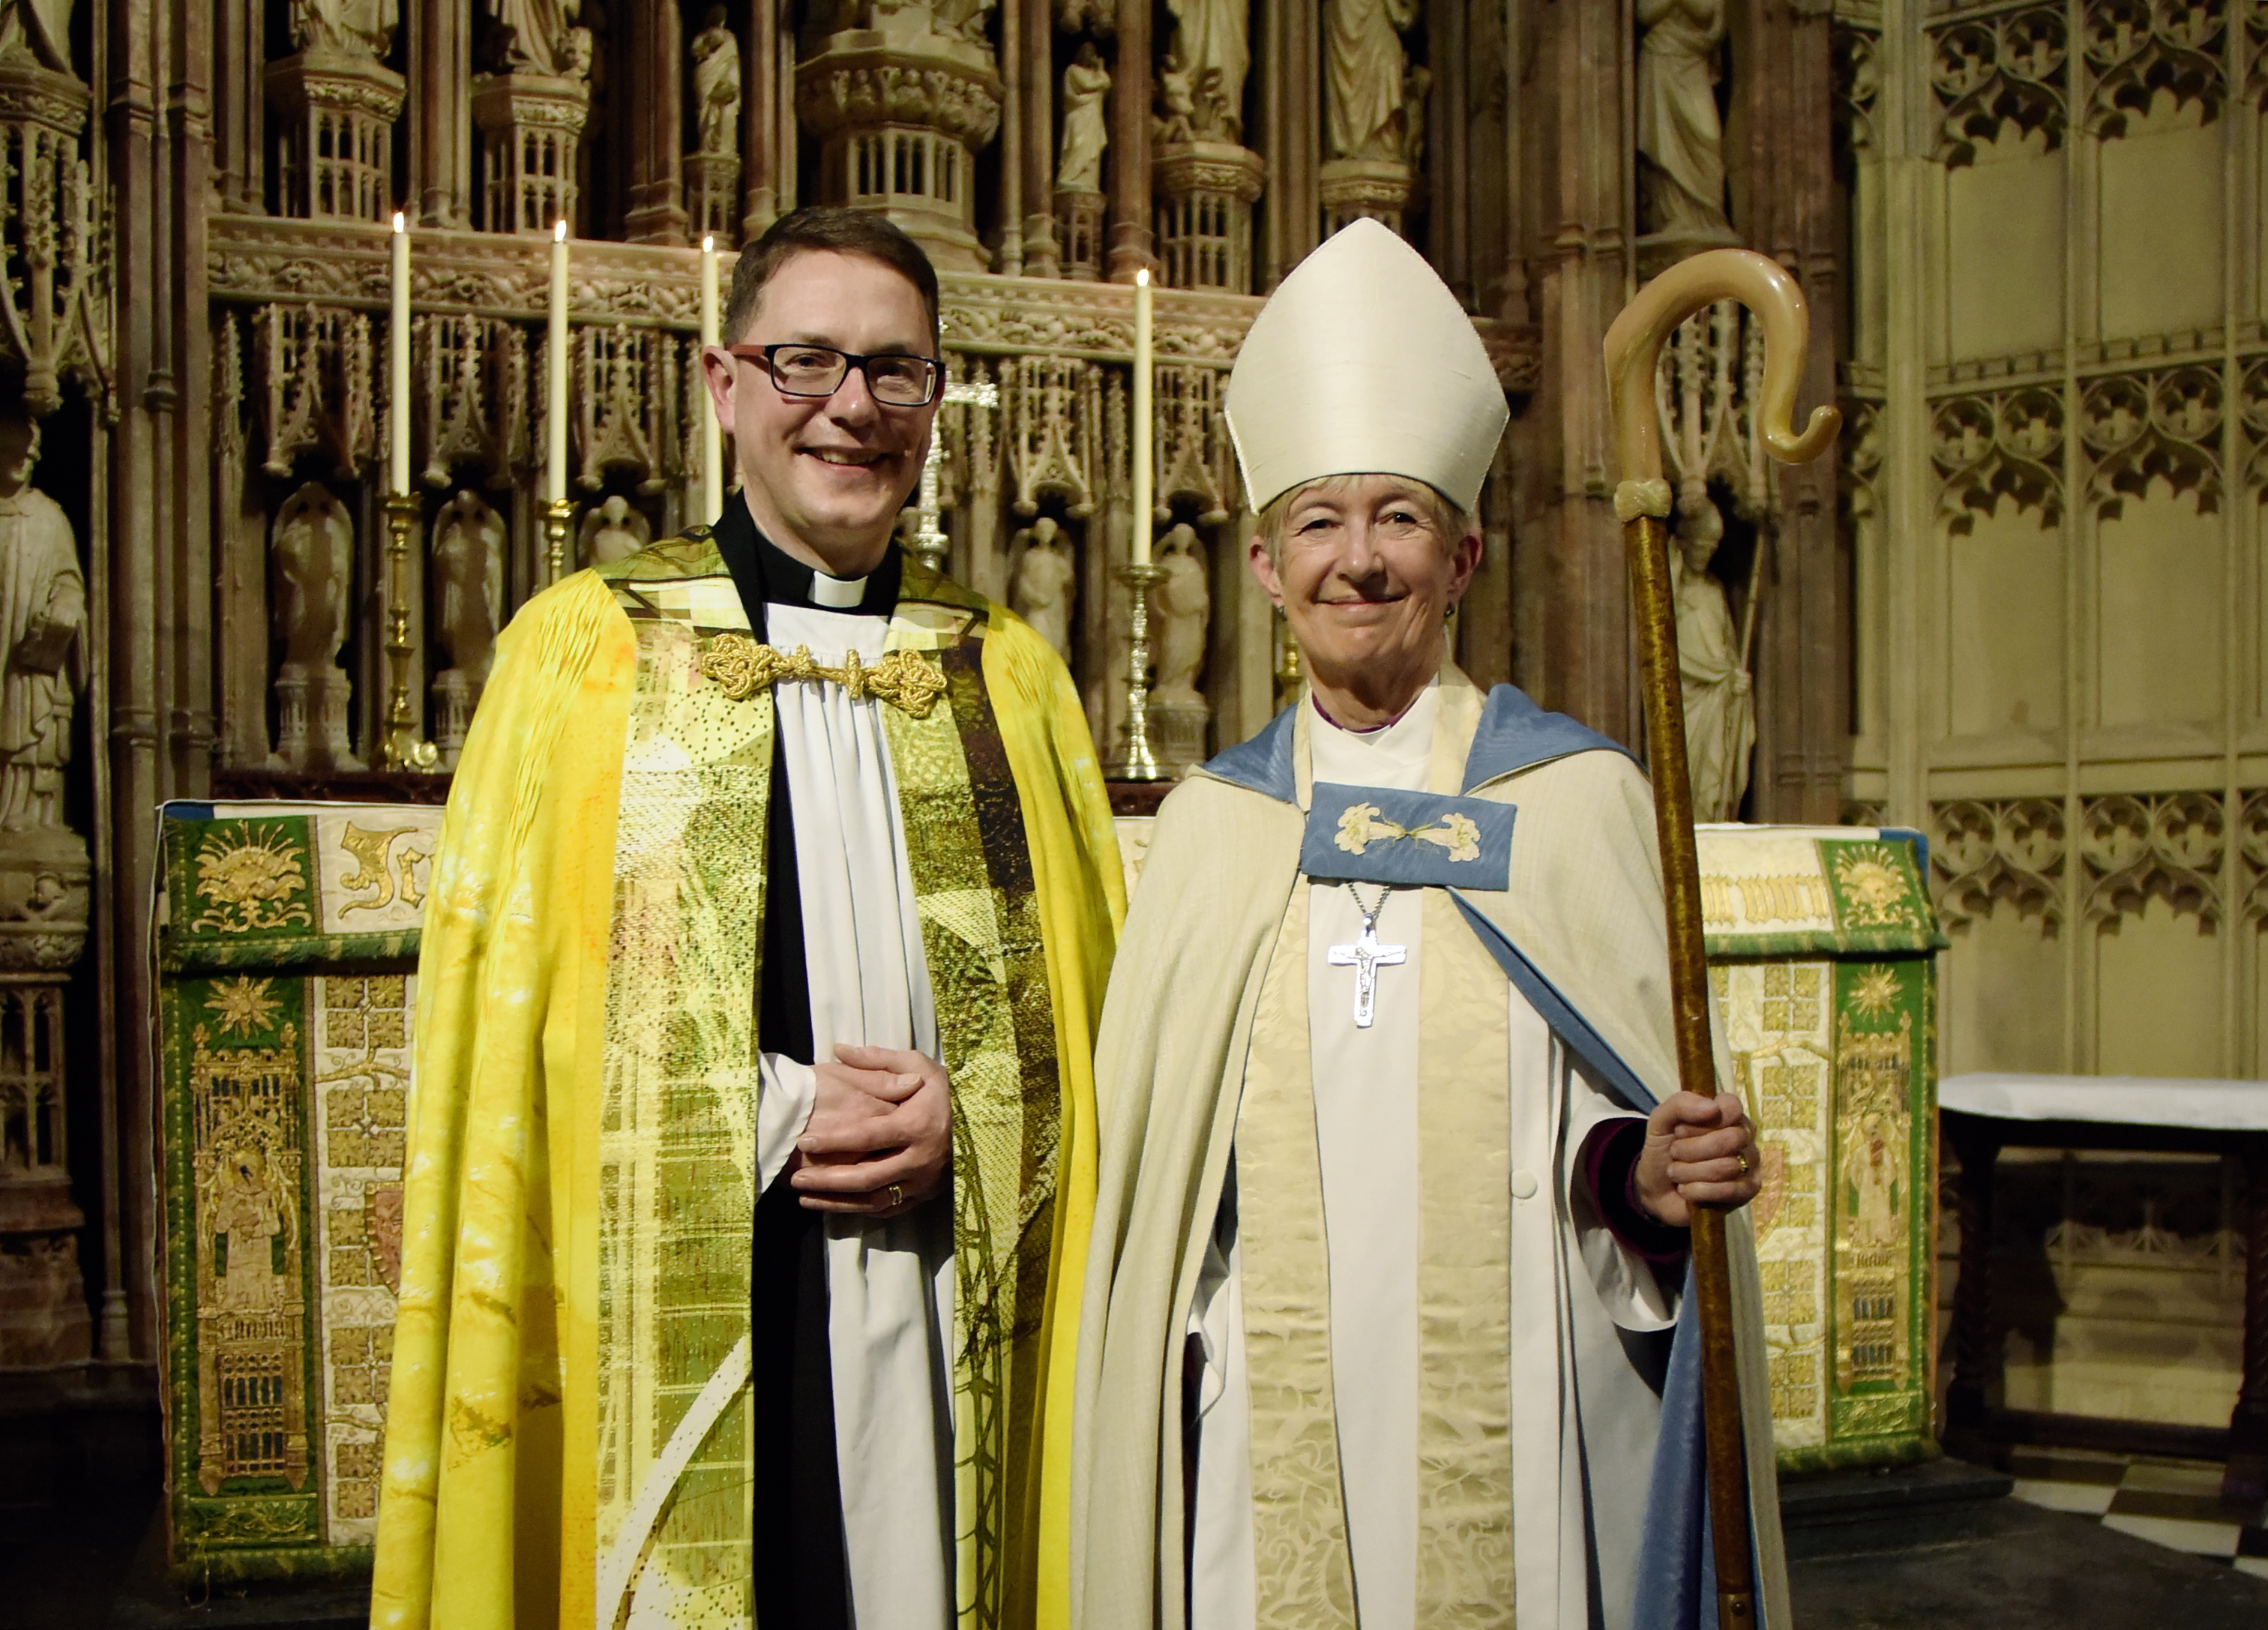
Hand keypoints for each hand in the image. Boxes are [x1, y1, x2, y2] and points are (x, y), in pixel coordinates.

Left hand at [788, 1044, 950, 1218]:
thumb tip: (839, 1049)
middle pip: (866, 1177)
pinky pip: (889, 1209)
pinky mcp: (926, 1196)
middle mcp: (919, 1159)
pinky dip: (860, 1211)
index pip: (867, 1136)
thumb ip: (877, 1059)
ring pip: (874, 1200)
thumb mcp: (918, 1065)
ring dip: (837, 1202)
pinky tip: (835, 1207)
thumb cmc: (946, 1090)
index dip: (834, 1140)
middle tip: (796, 1177)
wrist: (986, 1120)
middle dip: (828, 1180)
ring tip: (805, 1198)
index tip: (805, 1139)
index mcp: (916, 1125)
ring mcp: (923, 1182)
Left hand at [1633, 1091, 1758, 1227]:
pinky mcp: (1747, 1191)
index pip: (1731, 1106)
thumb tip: (1713, 1108)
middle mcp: (1743, 1136)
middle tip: (1675, 1153)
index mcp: (1726, 1114)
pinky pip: (1727, 1190)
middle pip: (1729, 1139)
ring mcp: (1749, 1164)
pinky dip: (1697, 1190)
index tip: (1679, 1130)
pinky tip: (1686, 1189)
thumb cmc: (1664, 1151)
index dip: (1701, 1121)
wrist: (1656, 1189)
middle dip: (1690, 1149)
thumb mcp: (1660, 1122)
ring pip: (1725, 1167)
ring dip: (1689, 1172)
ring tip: (1677, 1172)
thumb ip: (1681, 1104)